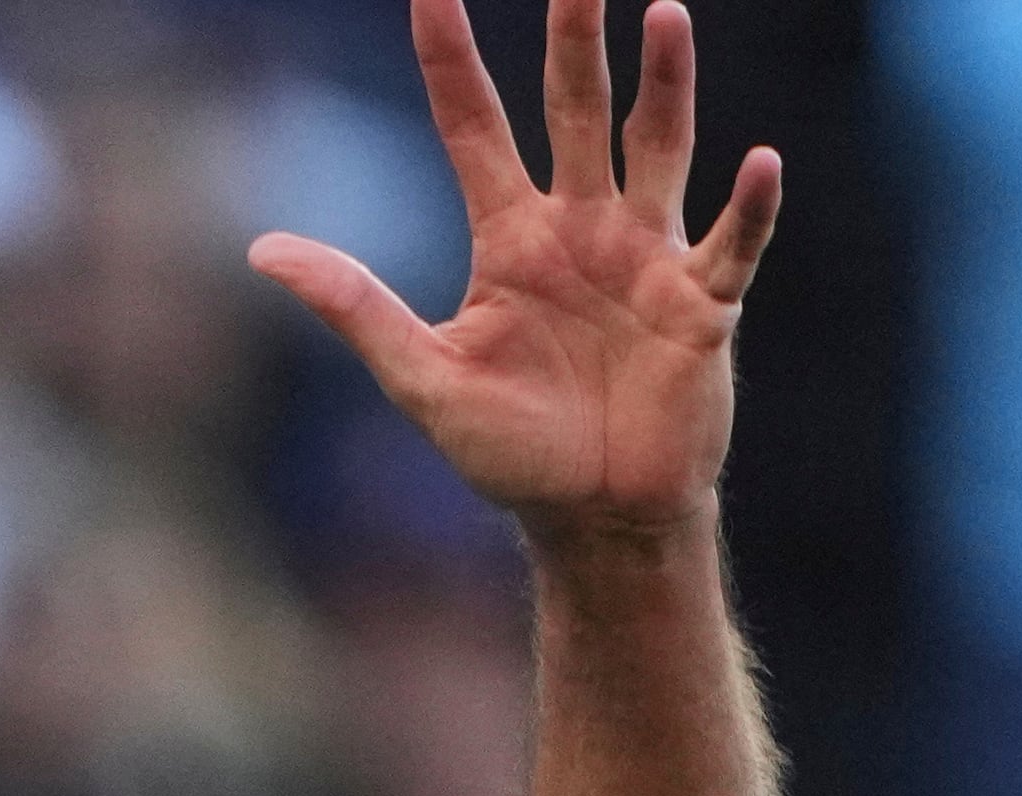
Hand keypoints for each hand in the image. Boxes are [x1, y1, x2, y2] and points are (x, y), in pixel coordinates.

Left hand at [248, 0, 779, 541]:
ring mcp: (647, 260)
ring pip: (657, 151)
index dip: (450, 59)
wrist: (593, 520)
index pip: (473, 126)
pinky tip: (760, 162)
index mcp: (510, 240)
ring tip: (664, 14)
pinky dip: (748, 208)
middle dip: (573, 39)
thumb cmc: (511, 453)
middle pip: (574, 110)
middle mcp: (581, 229)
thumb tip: (261, 249)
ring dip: (666, 87)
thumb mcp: (421, 378)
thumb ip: (355, 306)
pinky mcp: (701, 306)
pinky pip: (731, 245)